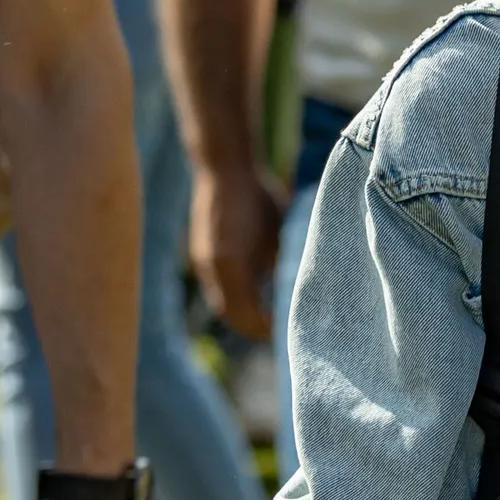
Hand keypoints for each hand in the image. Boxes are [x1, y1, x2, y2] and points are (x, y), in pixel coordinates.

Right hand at [189, 160, 284, 340]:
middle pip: (234, 317)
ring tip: (271, 319)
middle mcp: (213, 269)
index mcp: (233, 265)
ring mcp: (203, 264)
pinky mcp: (201, 257)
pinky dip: (235, 300)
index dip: (271, 328)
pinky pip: (217, 291)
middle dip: (257, 328)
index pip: (251, 315)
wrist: (224, 168)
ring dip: (244, 316)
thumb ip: (284, 266)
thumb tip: (298, 296)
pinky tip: (256, 297)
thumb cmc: (259, 196)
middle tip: (285, 332)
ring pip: (223, 306)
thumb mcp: (280, 233)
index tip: (294, 331)